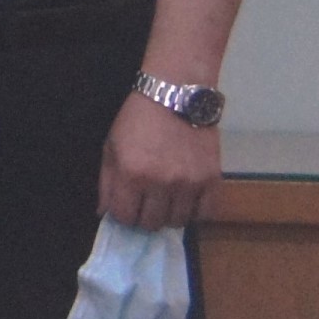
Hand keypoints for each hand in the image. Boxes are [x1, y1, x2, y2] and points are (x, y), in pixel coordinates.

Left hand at [102, 92, 221, 228]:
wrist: (176, 95)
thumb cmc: (138, 119)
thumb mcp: (111, 146)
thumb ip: (107, 182)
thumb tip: (105, 213)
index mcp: (131, 174)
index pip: (125, 217)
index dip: (123, 216)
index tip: (127, 208)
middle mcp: (160, 183)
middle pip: (152, 223)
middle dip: (145, 217)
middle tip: (147, 204)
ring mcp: (189, 183)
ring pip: (178, 221)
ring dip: (170, 214)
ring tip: (167, 199)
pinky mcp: (212, 179)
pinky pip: (206, 213)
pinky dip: (196, 211)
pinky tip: (187, 200)